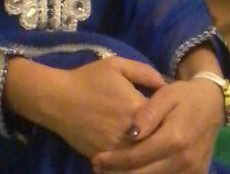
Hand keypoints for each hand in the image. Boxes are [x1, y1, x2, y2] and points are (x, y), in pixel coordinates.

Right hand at [43, 57, 164, 158]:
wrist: (57, 99)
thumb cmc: (87, 79)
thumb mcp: (116, 65)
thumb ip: (144, 72)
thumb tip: (165, 84)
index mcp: (137, 107)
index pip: (166, 118)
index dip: (170, 116)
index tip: (172, 114)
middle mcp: (131, 132)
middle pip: (158, 140)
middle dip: (163, 136)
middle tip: (167, 132)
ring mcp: (118, 149)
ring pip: (144, 156)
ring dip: (150, 151)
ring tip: (154, 145)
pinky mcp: (106, 158)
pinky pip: (127, 164)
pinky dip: (134, 160)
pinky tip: (137, 153)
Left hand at [91, 78, 223, 172]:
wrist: (212, 104)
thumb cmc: (184, 96)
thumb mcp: (165, 95)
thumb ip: (147, 114)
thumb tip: (130, 133)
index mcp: (175, 138)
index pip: (138, 156)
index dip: (115, 161)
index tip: (96, 159)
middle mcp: (184, 159)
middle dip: (119, 173)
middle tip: (99, 167)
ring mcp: (192, 170)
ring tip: (111, 170)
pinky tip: (133, 170)